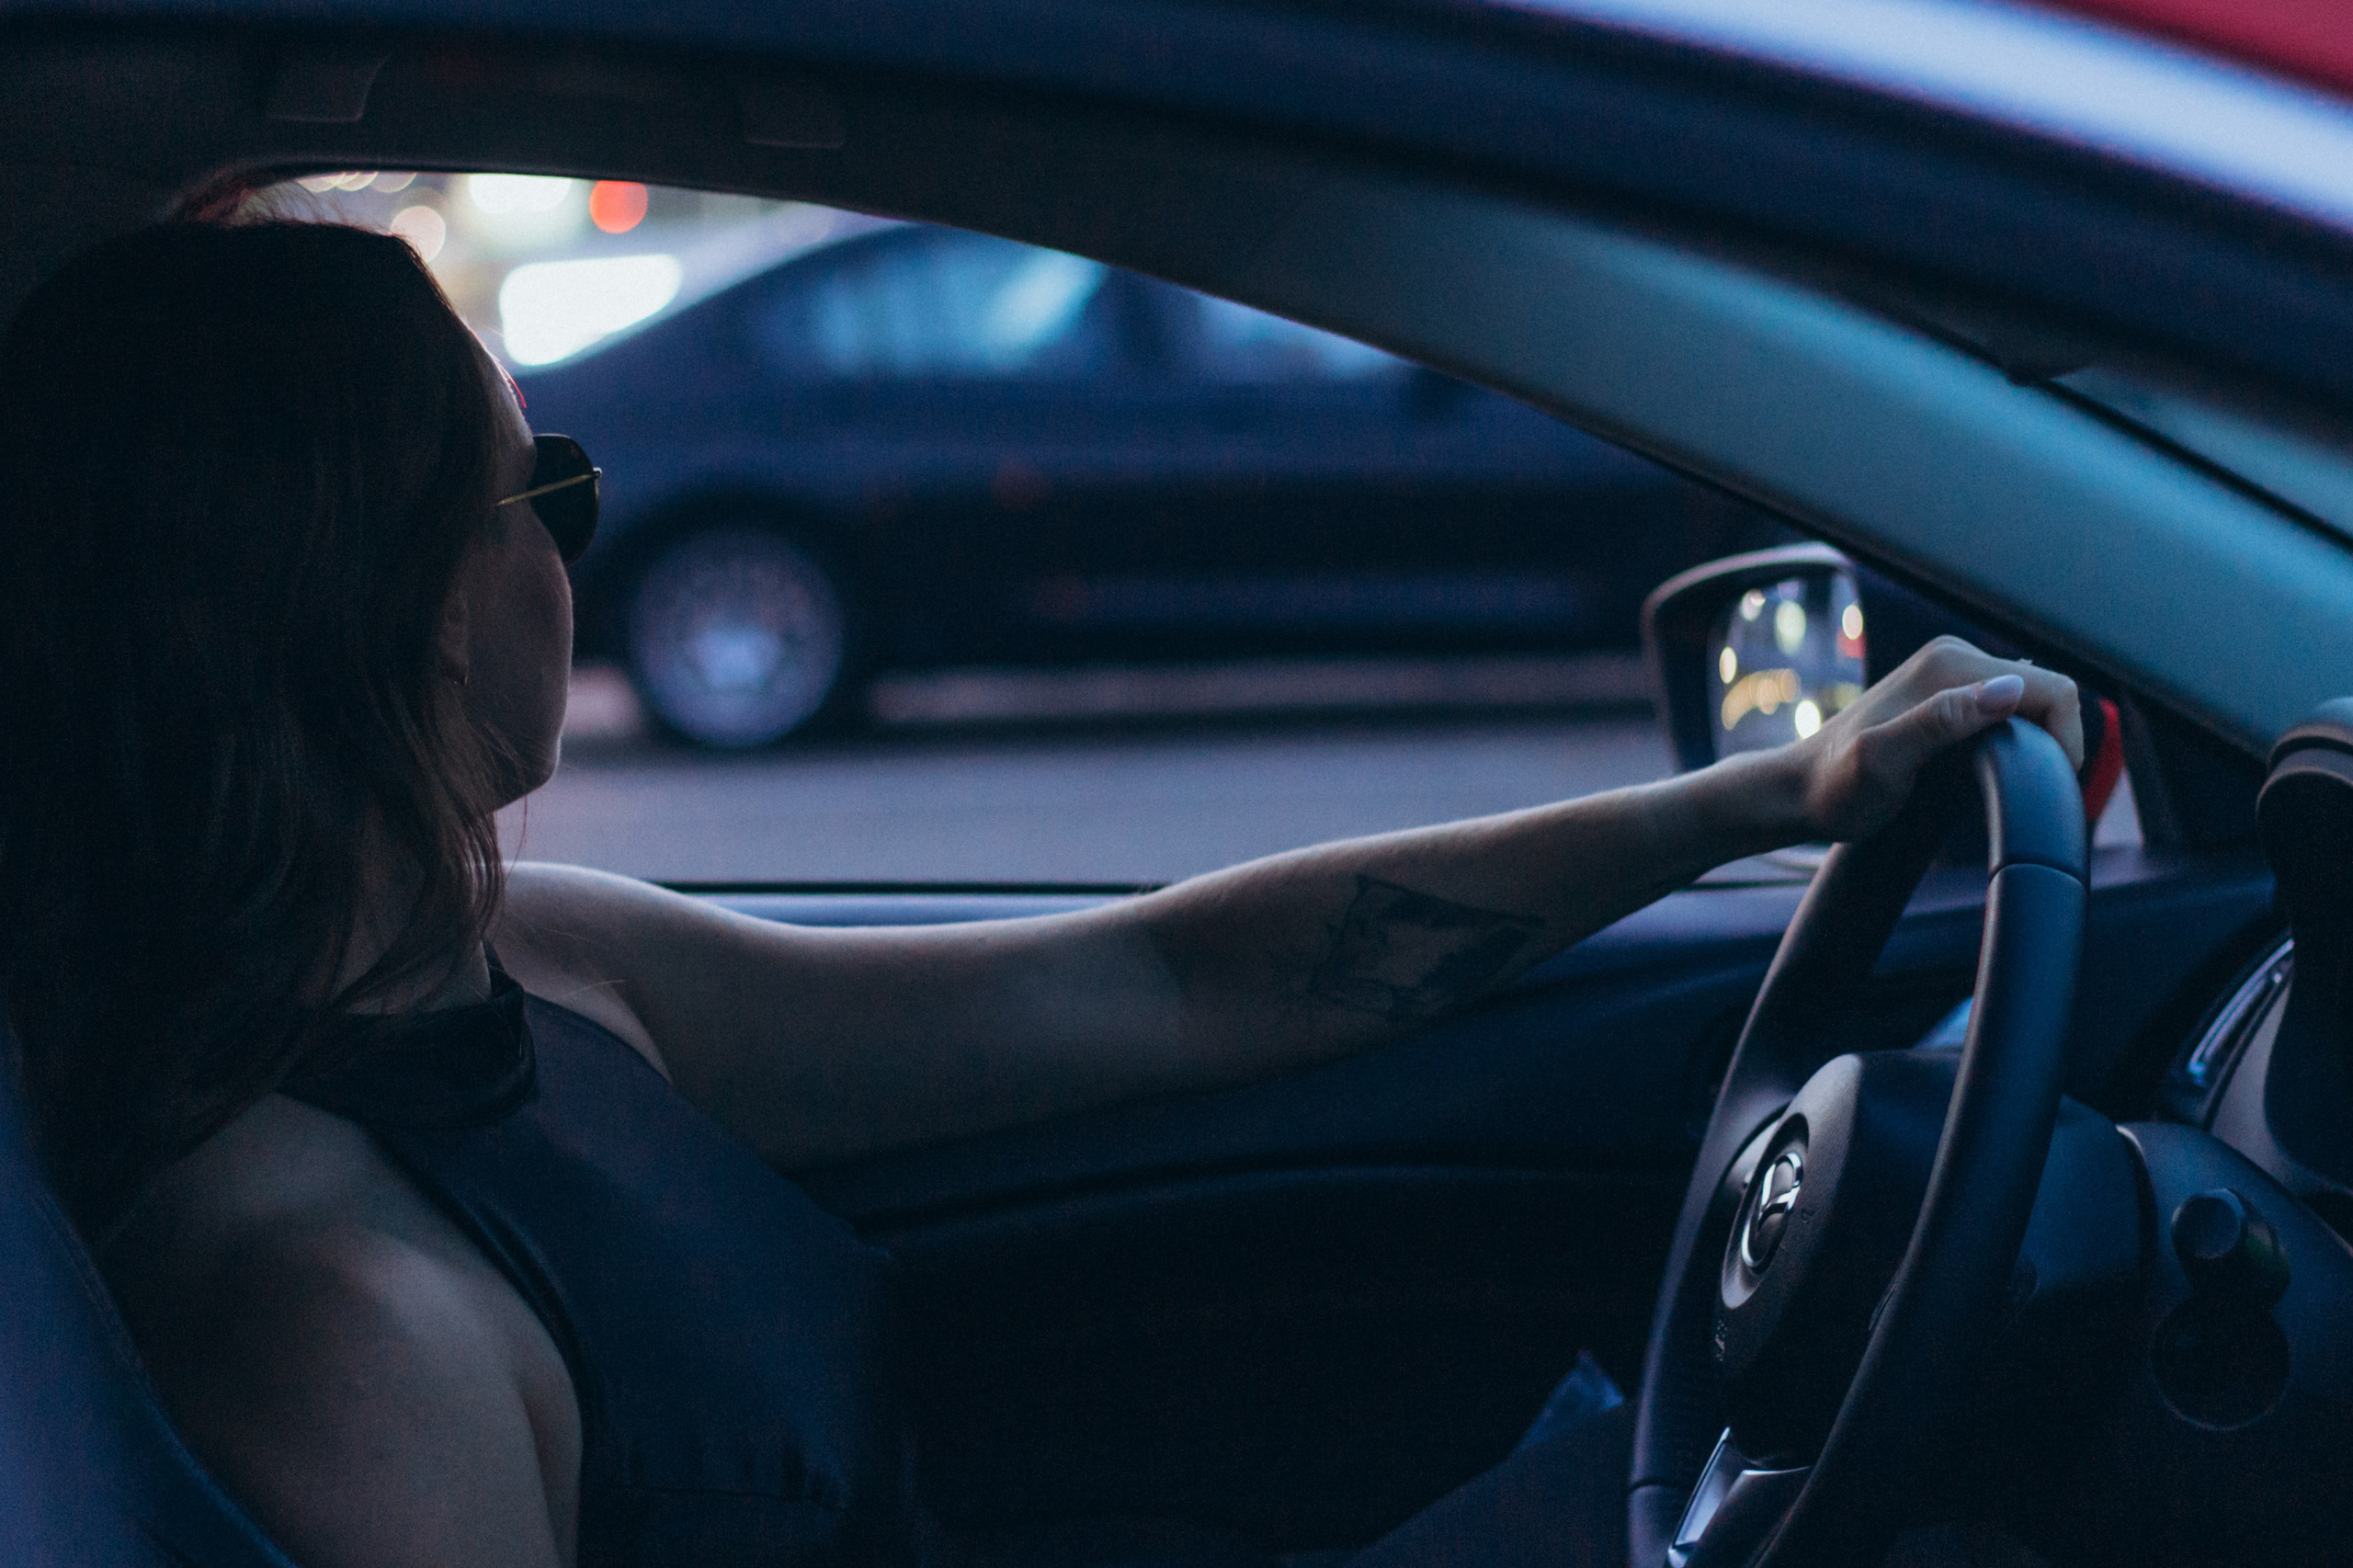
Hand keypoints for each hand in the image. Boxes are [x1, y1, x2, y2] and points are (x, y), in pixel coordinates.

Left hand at [1789, 636, 2083, 841]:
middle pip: (2045, 691)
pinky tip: (1991, 765)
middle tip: (2025, 788)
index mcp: (1948, 666)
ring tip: (2006, 779)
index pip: (2050, 688)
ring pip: (2029, 700)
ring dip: (2034, 738)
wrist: (1797, 792)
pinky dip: (2015, 736)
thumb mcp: (1885, 761)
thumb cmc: (1836, 787)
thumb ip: (1941, 722)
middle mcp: (1952, 658)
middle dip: (2053, 738)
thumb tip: (2007, 691)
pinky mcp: (1946, 694)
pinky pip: (2006, 708)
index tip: (2050, 781)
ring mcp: (1949, 674)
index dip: (2067, 738)